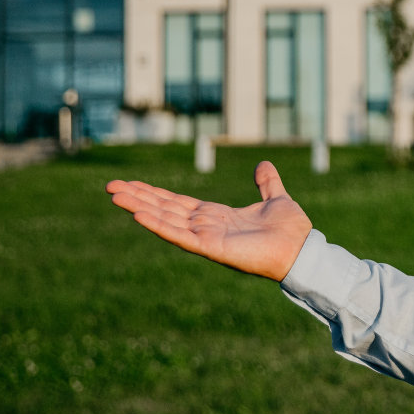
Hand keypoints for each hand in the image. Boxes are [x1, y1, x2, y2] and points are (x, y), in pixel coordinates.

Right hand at [105, 161, 312, 280]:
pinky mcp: (211, 248)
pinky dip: (158, 225)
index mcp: (217, 216)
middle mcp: (206, 227)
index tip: (131, 184)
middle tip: (110, 186)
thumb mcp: (276, 198)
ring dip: (140, 207)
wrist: (303, 249)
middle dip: (138, 198)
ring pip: (165, 220)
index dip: (155, 193)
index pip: (178, 203)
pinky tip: (138, 215)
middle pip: (164, 209)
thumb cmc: (291, 230)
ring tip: (115, 196)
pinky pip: (179, 236)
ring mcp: (206, 238)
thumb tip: (263, 164)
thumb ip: (267, 183)